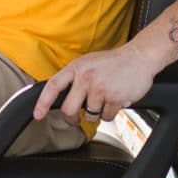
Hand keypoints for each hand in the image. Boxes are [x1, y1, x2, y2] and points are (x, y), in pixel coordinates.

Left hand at [34, 43, 158, 122]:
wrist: (140, 57)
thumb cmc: (113, 62)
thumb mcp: (89, 62)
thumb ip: (75, 77)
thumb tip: (59, 95)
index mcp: (77, 67)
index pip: (54, 86)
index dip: (42, 102)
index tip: (38, 115)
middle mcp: (86, 77)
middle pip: (69, 109)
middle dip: (71, 119)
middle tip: (75, 120)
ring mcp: (101, 88)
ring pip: (90, 116)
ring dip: (97, 114)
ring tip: (105, 99)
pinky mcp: (115, 98)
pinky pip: (106, 117)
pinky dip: (110, 113)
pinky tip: (116, 100)